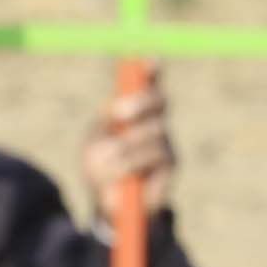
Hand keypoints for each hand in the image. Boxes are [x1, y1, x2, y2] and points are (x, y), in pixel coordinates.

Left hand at [81, 79, 176, 215]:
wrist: (107, 205)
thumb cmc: (100, 168)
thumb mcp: (95, 140)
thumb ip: (106, 120)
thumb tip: (117, 105)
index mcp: (134, 111)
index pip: (148, 84)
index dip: (151, 70)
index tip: (147, 61)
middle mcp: (154, 122)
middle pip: (159, 100)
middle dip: (141, 103)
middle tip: (119, 114)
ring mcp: (165, 142)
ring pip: (153, 132)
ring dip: (126, 147)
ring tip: (109, 163)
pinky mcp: (171, 165)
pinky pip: (155, 155)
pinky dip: (133, 163)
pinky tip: (124, 176)